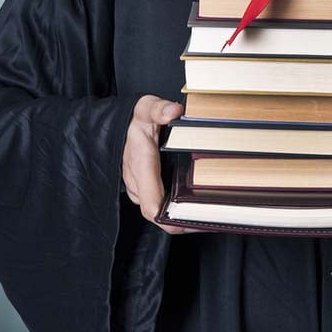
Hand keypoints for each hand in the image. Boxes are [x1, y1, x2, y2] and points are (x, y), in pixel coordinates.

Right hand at [123, 95, 201, 234]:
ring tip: (207, 215)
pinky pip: (158, 202)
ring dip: (178, 215)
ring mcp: (139, 187)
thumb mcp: (147, 108)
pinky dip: (174, 207)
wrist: (121, 124)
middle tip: (210, 221)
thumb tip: (172, 111)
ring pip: (158, 209)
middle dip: (181, 221)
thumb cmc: (136, 119)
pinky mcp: (144, 187)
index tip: (191, 223)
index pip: (151, 205)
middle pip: (158, 213)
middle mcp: (138, 182)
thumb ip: (159, 109)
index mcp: (140, 166)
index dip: (170, 221)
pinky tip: (193, 205)